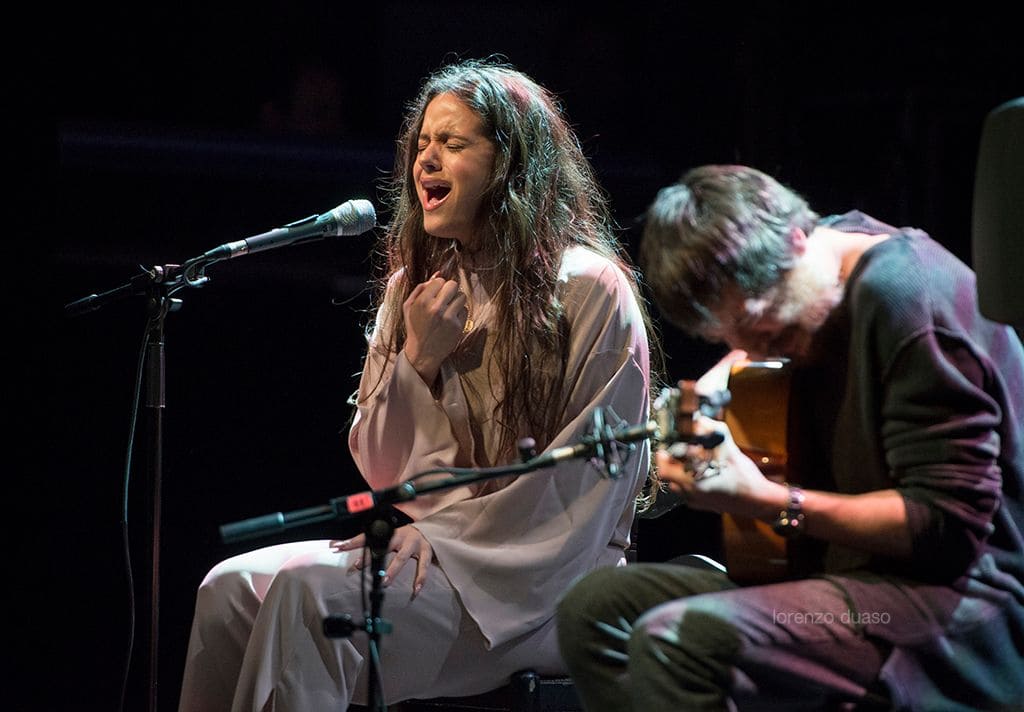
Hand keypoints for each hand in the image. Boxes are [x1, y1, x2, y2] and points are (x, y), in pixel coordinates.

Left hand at [330, 524, 433, 597]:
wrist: (430, 530)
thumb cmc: (403, 537)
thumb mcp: (386, 536)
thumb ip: (366, 543)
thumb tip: (338, 546)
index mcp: (388, 531)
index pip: (368, 536)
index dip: (353, 542)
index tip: (339, 547)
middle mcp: (400, 536)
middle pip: (384, 546)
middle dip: (371, 556)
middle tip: (358, 566)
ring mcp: (414, 543)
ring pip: (402, 557)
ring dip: (393, 570)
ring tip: (385, 582)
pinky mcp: (426, 551)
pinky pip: (423, 566)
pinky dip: (420, 578)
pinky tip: (415, 590)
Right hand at [402, 272, 467, 383]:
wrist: (422, 352)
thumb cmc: (415, 327)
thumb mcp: (409, 306)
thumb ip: (421, 288)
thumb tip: (438, 273)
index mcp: (422, 302)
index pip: (439, 281)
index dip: (439, 286)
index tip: (436, 294)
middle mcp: (436, 309)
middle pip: (453, 285)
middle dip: (450, 289)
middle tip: (446, 298)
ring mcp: (448, 318)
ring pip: (462, 296)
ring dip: (456, 300)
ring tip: (449, 308)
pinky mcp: (458, 327)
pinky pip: (465, 310)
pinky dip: (460, 312)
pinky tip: (451, 319)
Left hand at [655, 414, 784, 518]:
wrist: (758, 501)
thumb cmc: (745, 479)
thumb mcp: (729, 450)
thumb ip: (713, 431)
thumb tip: (701, 418)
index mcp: (694, 483)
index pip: (664, 469)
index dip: (663, 455)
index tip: (666, 446)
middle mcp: (690, 495)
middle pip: (668, 475)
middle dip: (672, 460)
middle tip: (679, 450)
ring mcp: (694, 501)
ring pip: (676, 482)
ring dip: (679, 470)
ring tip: (690, 460)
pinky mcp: (700, 504)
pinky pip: (685, 490)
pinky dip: (688, 479)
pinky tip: (700, 471)